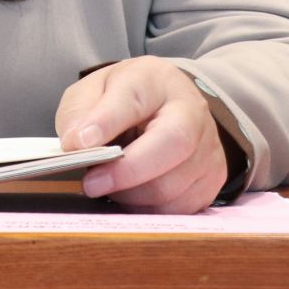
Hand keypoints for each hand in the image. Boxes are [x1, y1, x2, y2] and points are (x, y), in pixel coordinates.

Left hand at [54, 56, 228, 212]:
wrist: (166, 106)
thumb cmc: (126, 99)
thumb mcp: (94, 90)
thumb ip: (81, 111)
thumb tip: (75, 144)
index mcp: (156, 80)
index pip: (133, 98)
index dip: (106, 123)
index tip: (79, 144)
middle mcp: (191, 111)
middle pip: (173, 142)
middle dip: (128, 170)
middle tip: (91, 183)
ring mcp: (208, 146)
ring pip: (173, 184)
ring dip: (132, 194)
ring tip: (110, 184)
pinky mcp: (213, 179)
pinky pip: (179, 207)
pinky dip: (149, 208)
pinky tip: (133, 193)